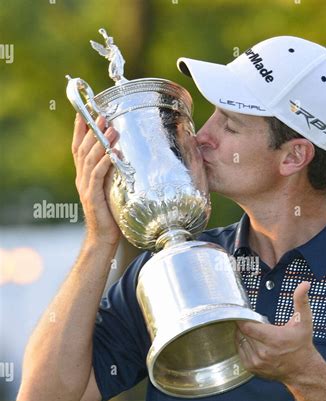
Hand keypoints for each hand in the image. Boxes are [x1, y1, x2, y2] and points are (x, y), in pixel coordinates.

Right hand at [71, 113, 120, 247]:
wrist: (103, 238)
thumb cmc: (110, 214)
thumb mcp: (111, 189)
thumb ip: (111, 173)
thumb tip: (121, 155)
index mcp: (84, 176)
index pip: (79, 147)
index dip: (80, 130)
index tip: (84, 112)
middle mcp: (82, 178)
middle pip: (83, 149)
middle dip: (92, 130)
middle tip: (103, 115)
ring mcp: (85, 187)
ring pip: (90, 159)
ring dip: (101, 143)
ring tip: (112, 129)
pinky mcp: (92, 196)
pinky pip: (97, 175)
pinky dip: (104, 162)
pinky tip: (112, 154)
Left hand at [235, 281, 318, 384]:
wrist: (302, 369)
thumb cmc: (302, 344)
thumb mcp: (304, 321)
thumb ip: (301, 301)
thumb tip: (305, 284)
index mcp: (274, 339)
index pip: (247, 327)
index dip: (242, 318)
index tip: (242, 313)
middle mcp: (264, 352)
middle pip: (242, 333)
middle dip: (243, 325)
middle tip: (248, 320)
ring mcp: (257, 361)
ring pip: (239, 342)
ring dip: (242, 335)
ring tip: (250, 330)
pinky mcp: (252, 368)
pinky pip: (240, 352)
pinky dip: (242, 344)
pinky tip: (250, 340)